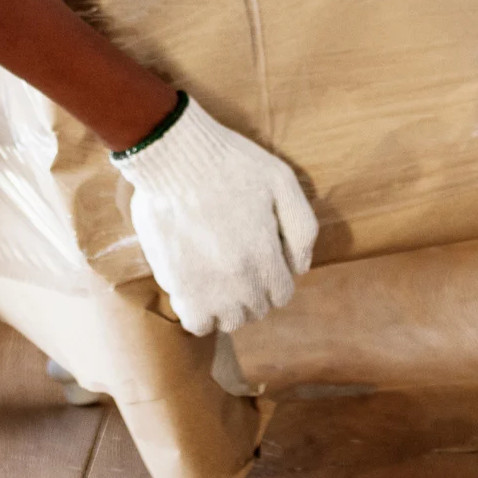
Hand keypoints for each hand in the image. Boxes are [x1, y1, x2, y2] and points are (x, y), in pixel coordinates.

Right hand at [115, 99, 318, 334]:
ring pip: (227, 321)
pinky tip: (197, 287)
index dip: (274, 277)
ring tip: (218, 277)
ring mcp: (205, 286)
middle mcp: (239, 279)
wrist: (174, 155)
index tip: (261, 259)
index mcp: (266, 256)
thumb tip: (302, 268)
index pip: (281, 294)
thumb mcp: (282, 181)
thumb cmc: (230, 163)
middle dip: (253, 290)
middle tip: (238, 262)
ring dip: (227, 305)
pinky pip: (195, 323)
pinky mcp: (176, 284)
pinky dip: (199, 312)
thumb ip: (302, 228)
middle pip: (256, 310)